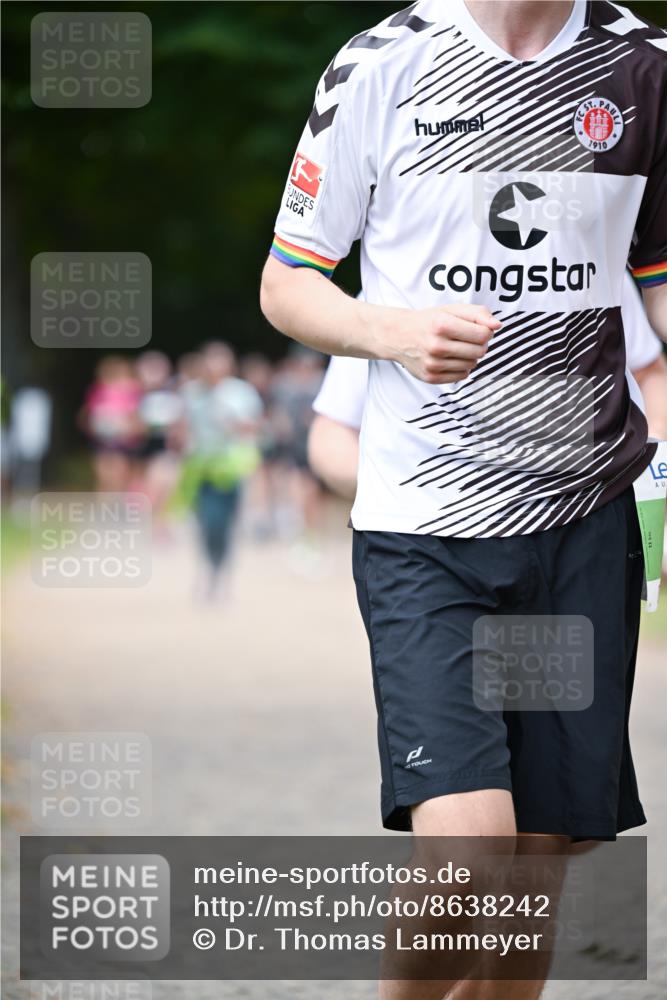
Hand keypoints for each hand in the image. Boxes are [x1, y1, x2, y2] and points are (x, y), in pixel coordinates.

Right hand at [384, 304, 500, 383]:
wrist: (399, 335)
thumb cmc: (429, 321)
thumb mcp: (452, 309)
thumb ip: (478, 313)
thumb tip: (497, 326)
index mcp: (442, 325)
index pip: (484, 334)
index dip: (485, 331)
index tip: (475, 328)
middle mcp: (436, 345)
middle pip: (480, 351)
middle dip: (478, 344)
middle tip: (465, 338)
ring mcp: (433, 363)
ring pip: (472, 365)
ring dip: (469, 356)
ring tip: (455, 348)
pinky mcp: (431, 377)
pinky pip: (462, 376)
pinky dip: (461, 367)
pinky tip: (450, 358)